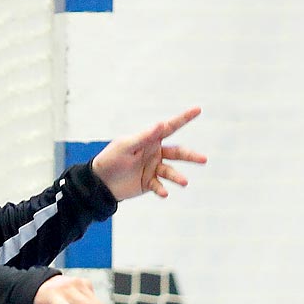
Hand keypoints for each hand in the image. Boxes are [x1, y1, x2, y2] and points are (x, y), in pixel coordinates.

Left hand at [91, 106, 206, 201]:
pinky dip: (162, 189)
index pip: (170, 127)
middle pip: (177, 153)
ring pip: (170, 172)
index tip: (198, 109)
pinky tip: (165, 193)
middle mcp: (155, 153)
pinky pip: (159, 186)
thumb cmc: (111, 159)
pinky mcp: (149, 183)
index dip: (184, 118)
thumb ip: (144, 137)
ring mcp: (153, 169)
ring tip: (184, 182)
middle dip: (191, 156)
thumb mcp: (126, 146)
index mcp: (150, 140)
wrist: (99, 182)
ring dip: (177, 177)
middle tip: (204, 159)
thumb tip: (161, 124)